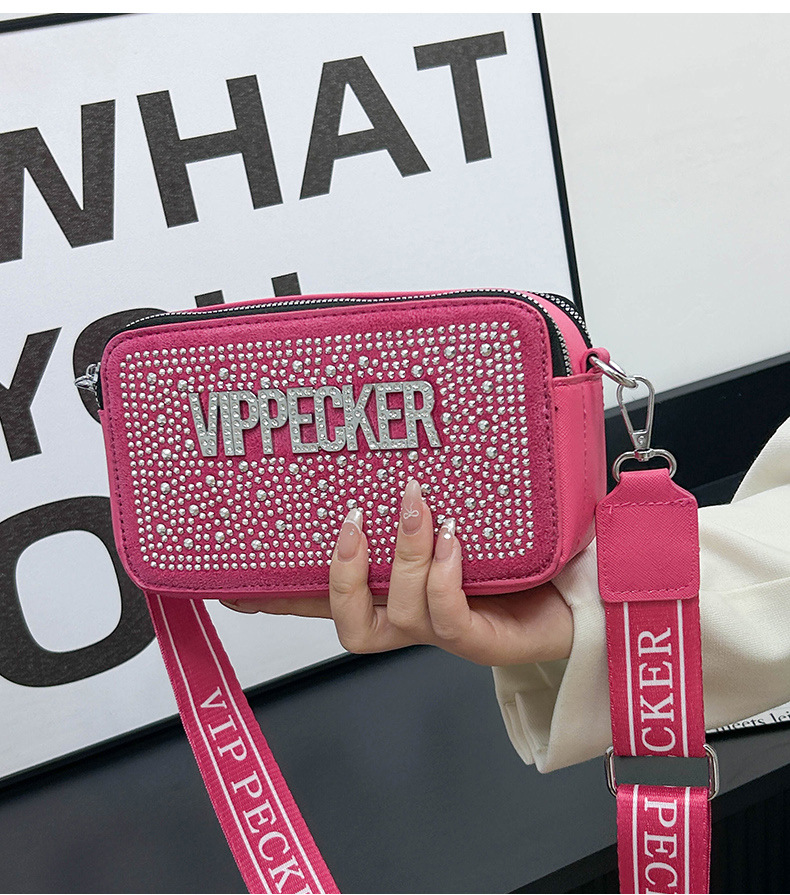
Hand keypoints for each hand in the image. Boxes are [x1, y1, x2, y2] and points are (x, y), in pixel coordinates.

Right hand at [223, 479, 572, 665]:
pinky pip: (446, 617)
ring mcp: (444, 634)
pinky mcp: (480, 641)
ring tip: (418, 506)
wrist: (573, 594)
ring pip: (400, 614)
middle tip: (351, 522)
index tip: (231, 585)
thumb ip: (416, 500)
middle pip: (350, 626)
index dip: (278, 596)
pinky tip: (451, 541)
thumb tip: (393, 450)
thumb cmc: (511, 556)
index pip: (325, 599)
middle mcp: (410, 619)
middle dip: (341, 576)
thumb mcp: (450, 520)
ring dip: (402, 555)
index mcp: (393, 596)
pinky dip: (441, 577)